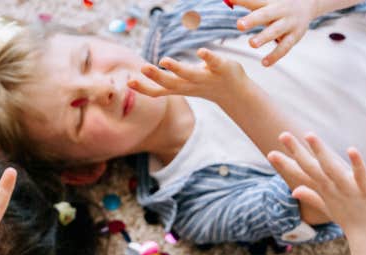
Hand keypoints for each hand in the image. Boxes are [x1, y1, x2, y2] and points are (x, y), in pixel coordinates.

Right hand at [130, 48, 248, 105]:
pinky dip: (207, 57)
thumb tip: (139, 75)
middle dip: (157, 76)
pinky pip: (214, 62)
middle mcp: (191, 84)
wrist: (236, 92)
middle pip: (172, 83)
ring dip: (177, 68)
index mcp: (180, 87)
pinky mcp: (221, 68)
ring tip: (165, 60)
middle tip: (143, 68)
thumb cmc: (204, 84)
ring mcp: (206, 76)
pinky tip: (200, 51)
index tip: (129, 82)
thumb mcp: (181, 86)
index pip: (160, 90)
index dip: (145, 88)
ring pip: (190, 74)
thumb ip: (163, 82)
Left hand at [234, 0, 318, 66]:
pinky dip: (275, 56)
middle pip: (266, 14)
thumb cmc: (279, 5)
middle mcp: (280, 11)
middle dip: (253, 20)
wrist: (307, 6)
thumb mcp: (266, 2)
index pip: (254, 0)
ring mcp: (288, 24)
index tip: (228, 0)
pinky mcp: (294, 36)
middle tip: (239, 25)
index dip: (241, 0)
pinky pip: (285, 47)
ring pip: (276, 31)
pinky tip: (264, 63)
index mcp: (270, 1)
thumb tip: (226, 0)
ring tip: (251, 44)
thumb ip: (248, 1)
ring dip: (264, 37)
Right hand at [267, 132, 365, 239]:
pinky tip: (351, 149)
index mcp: (325, 190)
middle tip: (283, 134)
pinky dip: (356, 163)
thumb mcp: (329, 207)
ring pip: (332, 168)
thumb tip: (294, 190)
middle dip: (298, 151)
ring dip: (321, 152)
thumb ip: (312, 197)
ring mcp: (349, 189)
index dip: (286, 165)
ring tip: (309, 135)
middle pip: (313, 167)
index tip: (270, 154)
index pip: (303, 174)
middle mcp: (334, 188)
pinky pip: (360, 174)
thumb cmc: (351, 221)